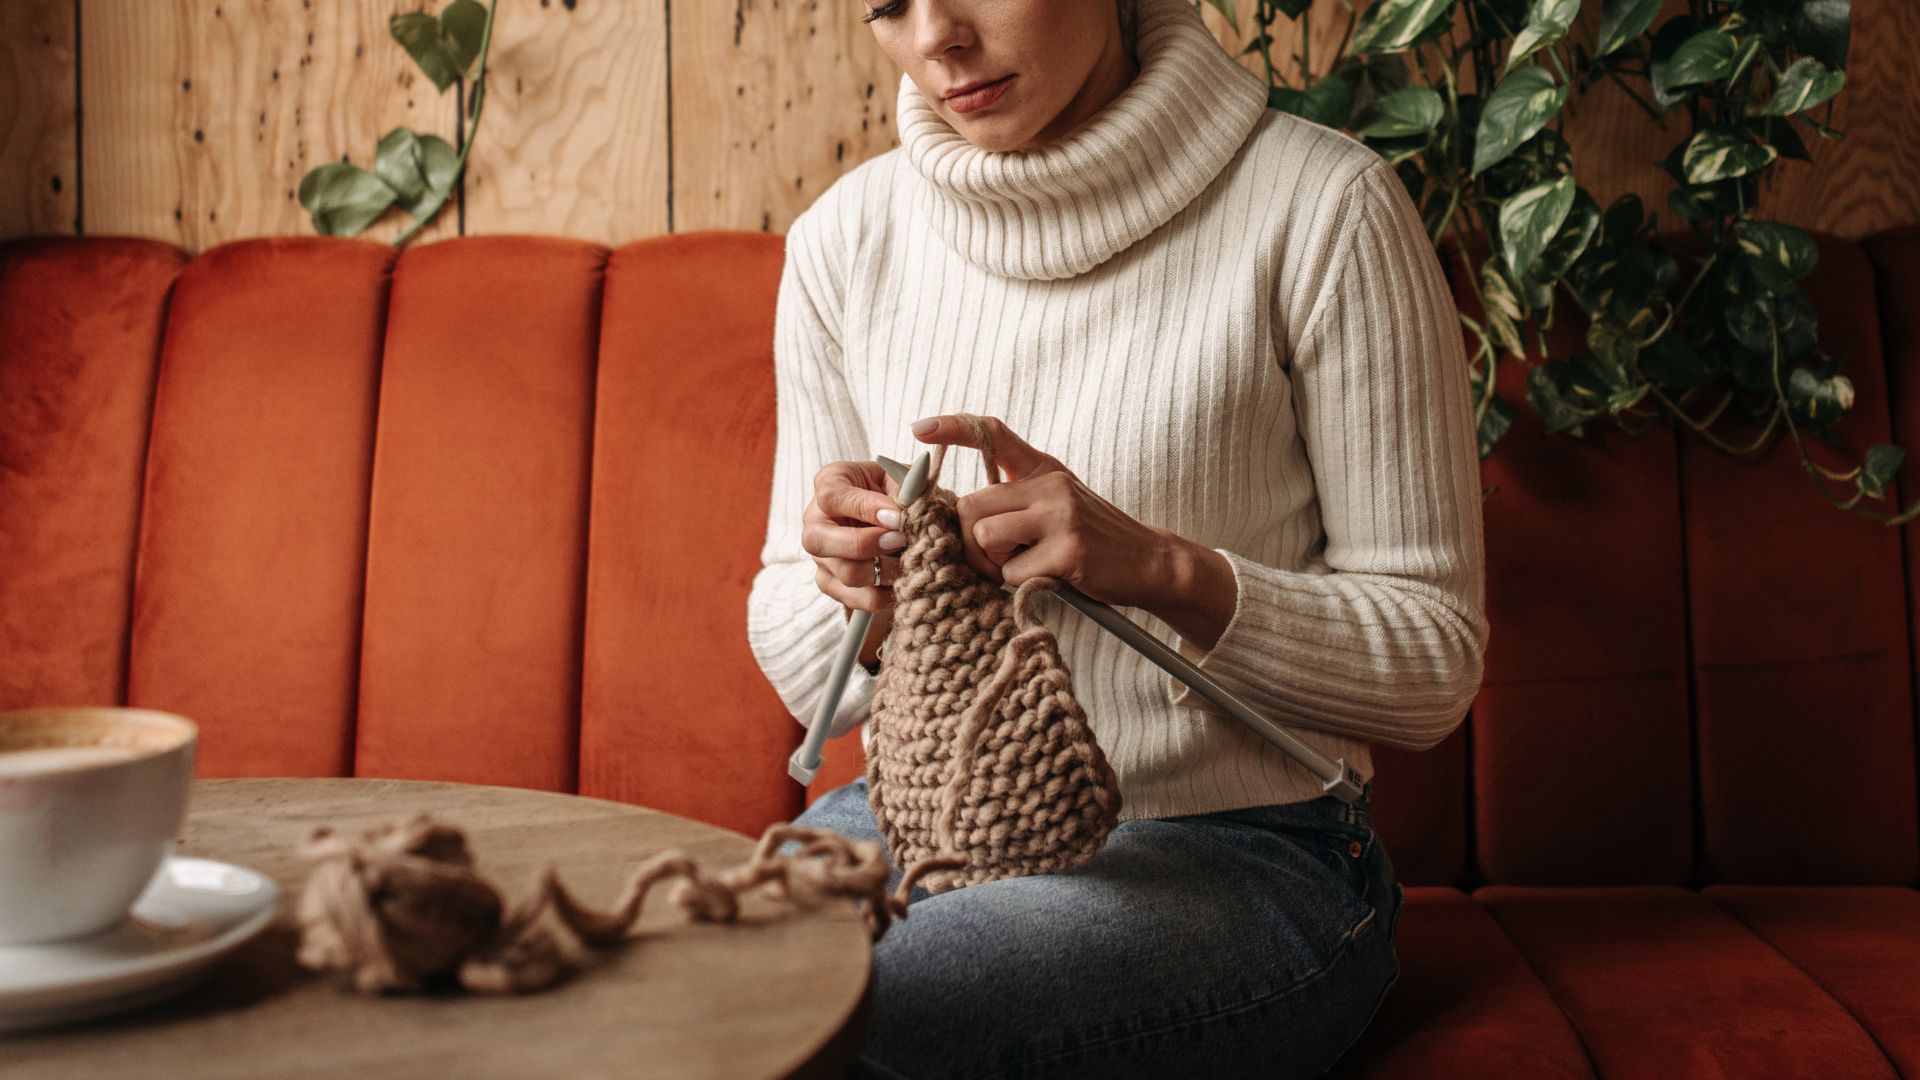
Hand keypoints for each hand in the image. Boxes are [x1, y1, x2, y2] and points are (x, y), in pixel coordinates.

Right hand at [803, 460, 907, 614]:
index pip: (832, 496)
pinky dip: (882, 596)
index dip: (865, 509)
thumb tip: (905, 514)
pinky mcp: (830, 583)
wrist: (902, 520)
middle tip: (900, 541)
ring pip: (843, 572)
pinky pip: (854, 599)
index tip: (898, 518)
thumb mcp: (906, 482)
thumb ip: (907, 491)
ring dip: (882, 572)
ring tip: (909, 562)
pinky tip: (901, 582)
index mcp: (831, 482)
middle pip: (818, 540)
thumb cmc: (900, 493)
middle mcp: (816, 519)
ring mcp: (820, 555)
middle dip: (863, 545)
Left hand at [907, 414, 1188, 611]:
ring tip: (1023, 567)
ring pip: (984, 537)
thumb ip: (1014, 498)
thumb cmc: (1092, 537)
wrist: (1149, 560)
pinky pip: (1012, 572)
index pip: (992, 433)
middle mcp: (1049, 485)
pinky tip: (1047, 578)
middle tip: (994, 560)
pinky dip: (1020, 585)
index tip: (919, 428)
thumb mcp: (1057, 501)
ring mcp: (1060, 516)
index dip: (953, 427)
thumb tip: (955, 512)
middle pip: (970, 506)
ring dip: (994, 564)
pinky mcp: (1068, 550)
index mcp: (1042, 469)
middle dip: (969, 542)